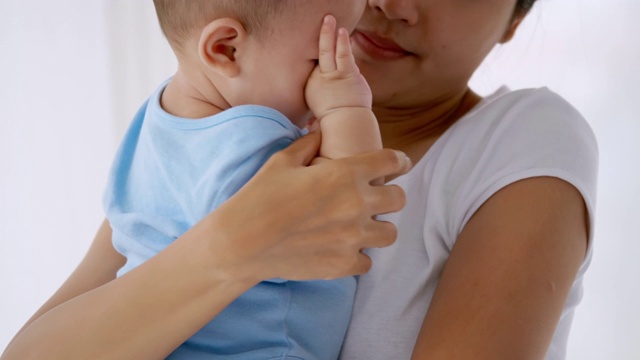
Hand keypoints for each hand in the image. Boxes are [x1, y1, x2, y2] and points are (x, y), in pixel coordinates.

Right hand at [204, 131, 410, 281]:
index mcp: (345, 173)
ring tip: (361, 227)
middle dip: (390, 195)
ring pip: (390, 233)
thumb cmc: (259, 197)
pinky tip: (342, 249)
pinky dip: (358, 256)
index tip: (399, 164)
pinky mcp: (344, 264)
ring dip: (378, 228)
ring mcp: (353, 238)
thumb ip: (309, 144)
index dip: (399, 161)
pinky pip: (368, 261)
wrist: (241, 242)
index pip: (392, 161)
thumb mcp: (282, 161)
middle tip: (375, 198)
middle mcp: (357, 204)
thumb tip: (321, 132)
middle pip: (399, 199)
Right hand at [305, 15, 371, 119]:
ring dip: (328, 33)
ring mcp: (333, 75)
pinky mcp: (347, 74)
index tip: (317, 45)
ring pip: (328, 50)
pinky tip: (342, 30)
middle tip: (321, 20)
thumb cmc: (335, 122)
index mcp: (311, 86)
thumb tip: (310, 125)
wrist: (346, 124)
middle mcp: (318, 78)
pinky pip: (342, 53)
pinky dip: (342, 41)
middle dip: (319, 36)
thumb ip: (315, 116)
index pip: (314, 67)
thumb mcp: (319, 116)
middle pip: (316, 54)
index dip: (316, 56)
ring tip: (329, 19)